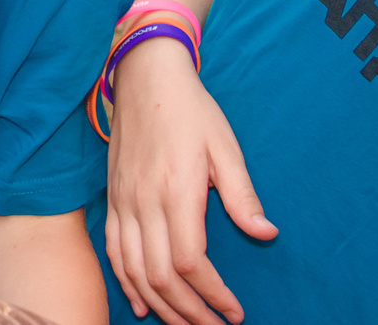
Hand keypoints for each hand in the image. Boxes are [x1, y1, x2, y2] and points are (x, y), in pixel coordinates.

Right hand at [103, 42, 275, 324]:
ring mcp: (122, 201)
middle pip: (159, 275)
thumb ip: (242, 195)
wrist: (143, 76)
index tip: (235, 311)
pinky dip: (125, 281)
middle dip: (188, 311)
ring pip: (133, 269)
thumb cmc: (190, 110)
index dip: (212, 295)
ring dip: (159, 304)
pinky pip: (112, 250)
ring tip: (184, 323)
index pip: (189, 261)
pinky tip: (139, 303)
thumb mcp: (225, 146)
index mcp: (175, 190)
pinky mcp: (111, 198)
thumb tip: (266, 233)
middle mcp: (143, 202)